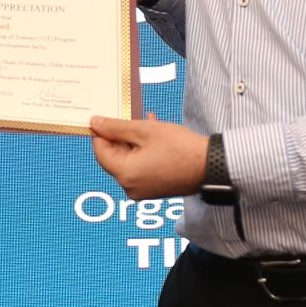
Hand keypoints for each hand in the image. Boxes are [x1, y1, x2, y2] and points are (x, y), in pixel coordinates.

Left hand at [88, 113, 208, 200]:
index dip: (101, 132)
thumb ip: (116, 127)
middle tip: (130, 116)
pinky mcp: (154, 189)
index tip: (105, 117)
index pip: (100, 151)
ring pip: (130, 160)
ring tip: (146, 121)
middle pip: (115, 157)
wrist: (210, 166)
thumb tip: (95, 123)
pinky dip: (144, 151)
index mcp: (125, 175)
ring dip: (134, 140)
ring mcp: (142, 190)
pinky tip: (154, 133)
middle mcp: (130, 187)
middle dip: (121, 136)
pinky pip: (141, 167)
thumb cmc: (180, 148)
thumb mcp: (145, 131)